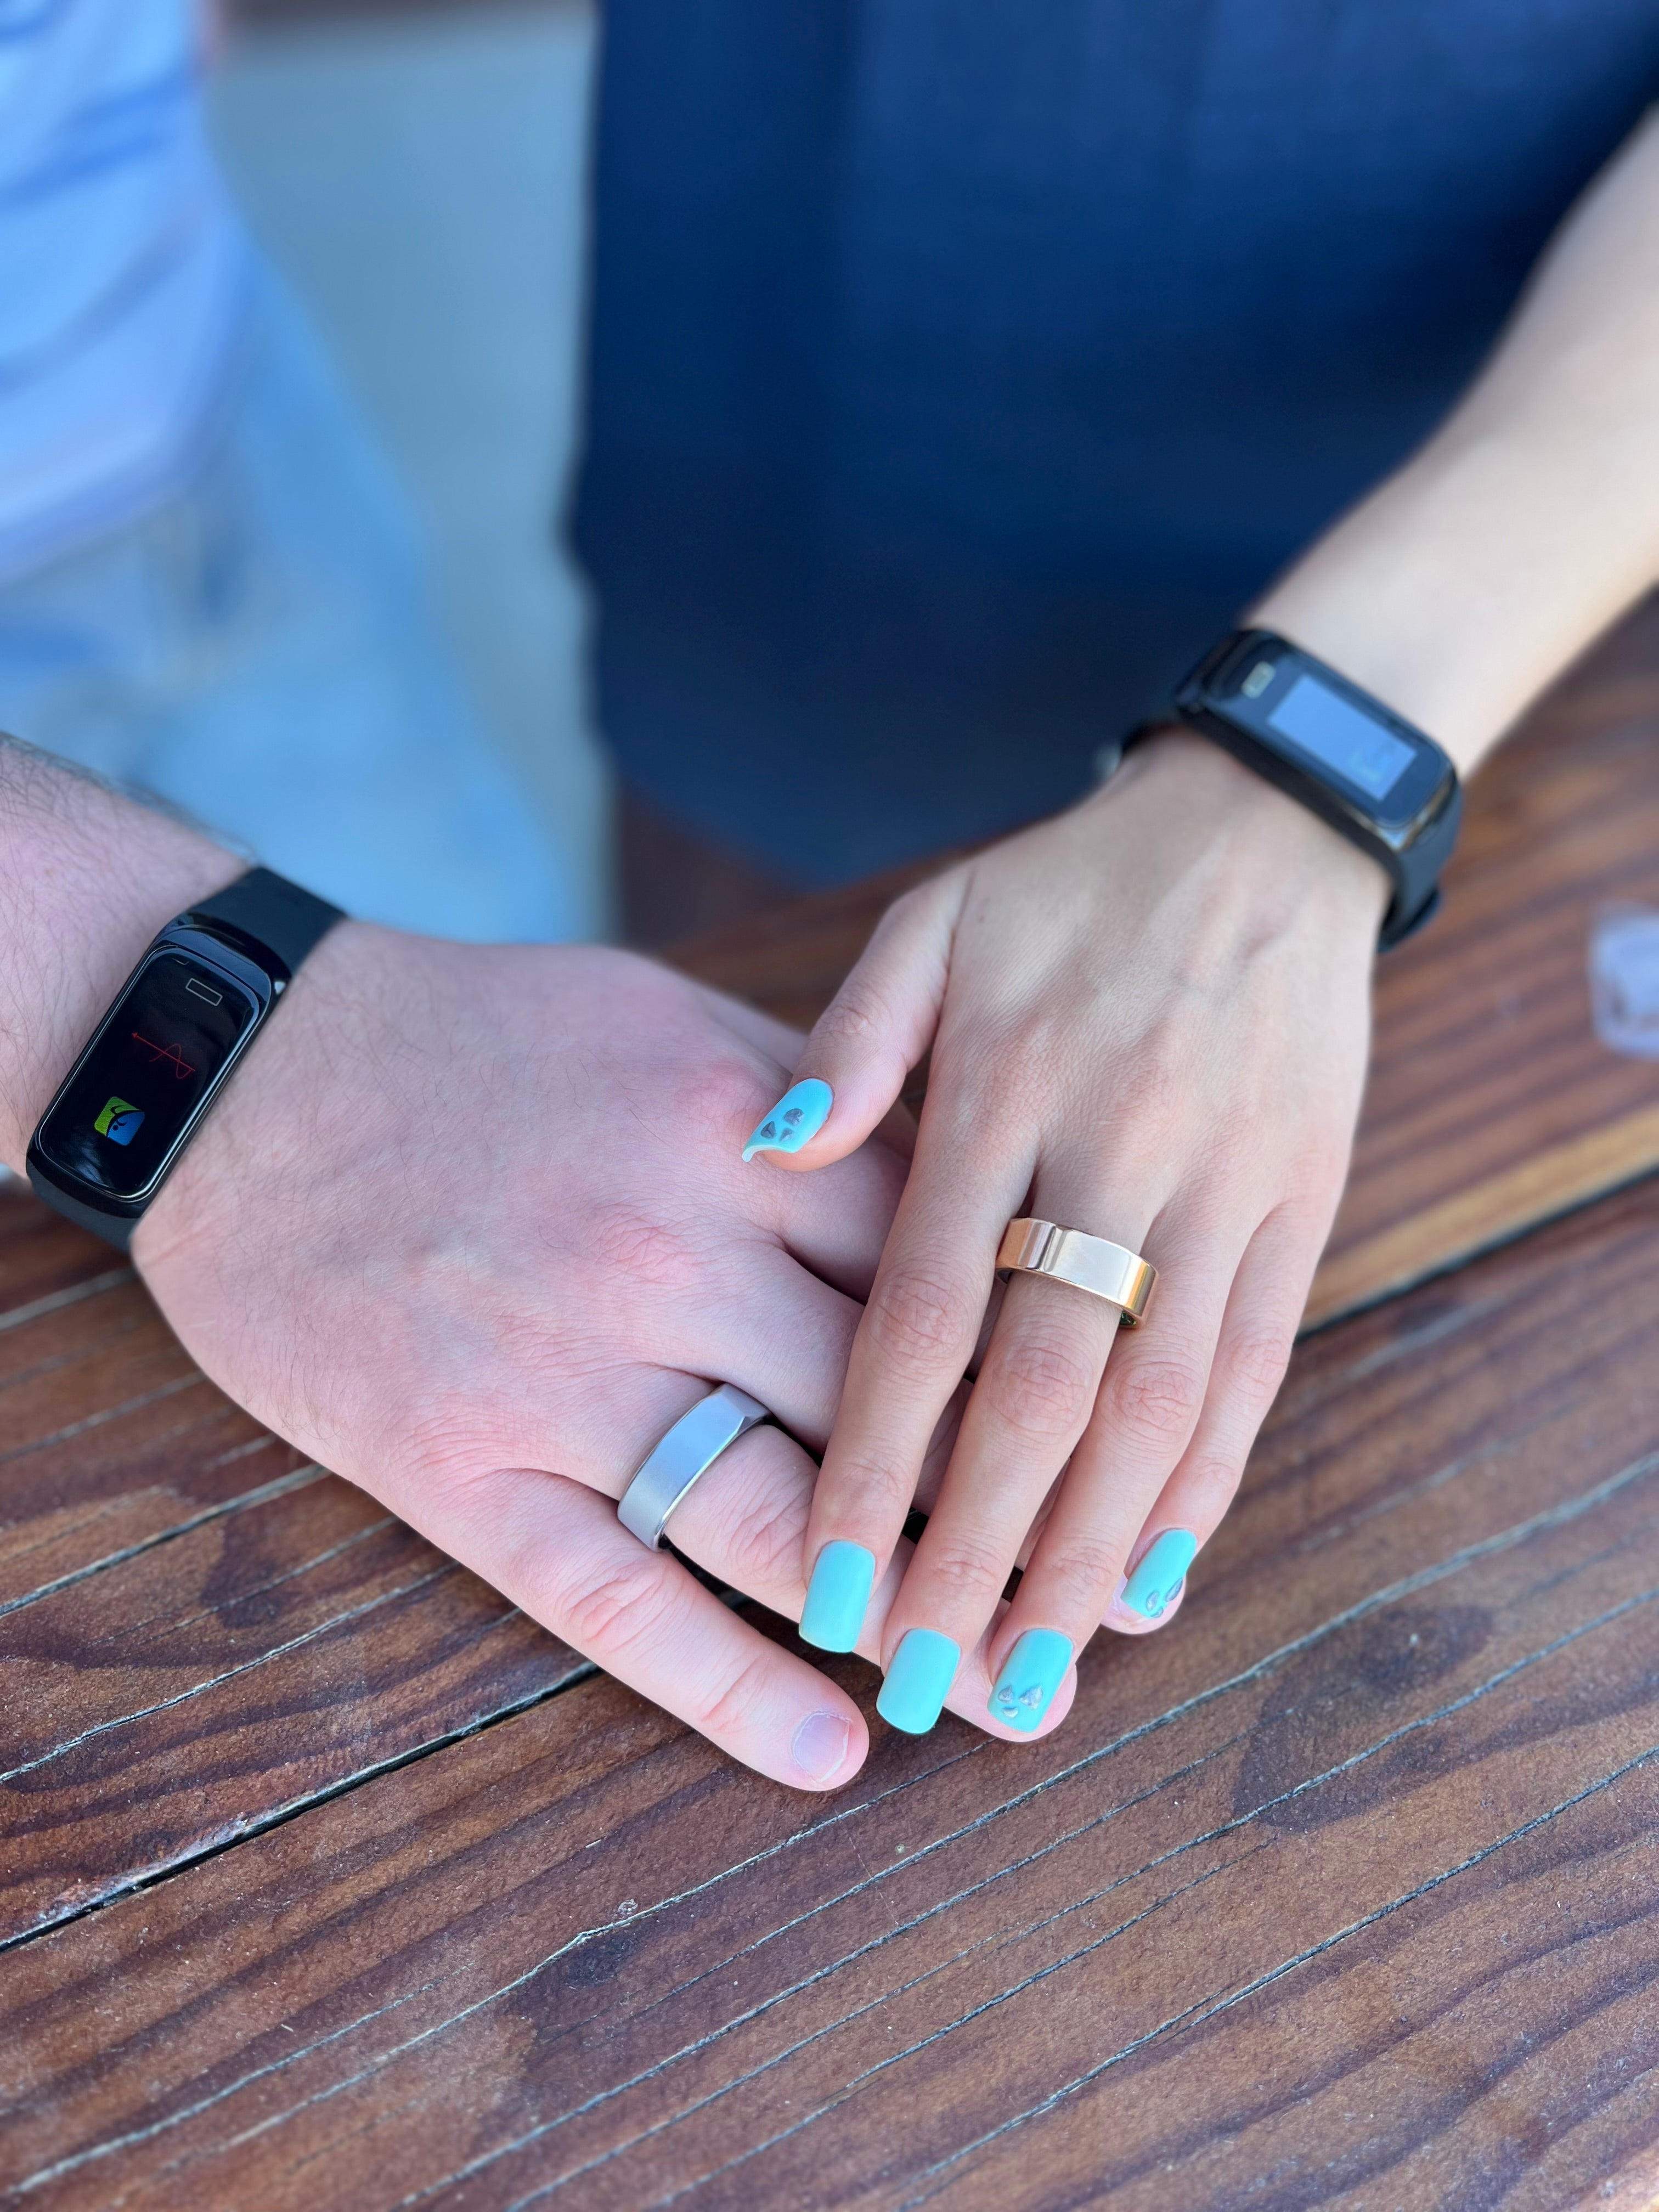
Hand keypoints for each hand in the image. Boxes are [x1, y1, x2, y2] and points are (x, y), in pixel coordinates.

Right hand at [131, 932, 1068, 1787]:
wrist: (247, 1065)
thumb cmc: (483, 1036)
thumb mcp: (671, 1023)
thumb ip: (821, 1104)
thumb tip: (965, 1180)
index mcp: (739, 1137)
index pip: (944, 1272)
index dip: (1049, 1363)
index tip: (1131, 1435)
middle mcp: (665, 1256)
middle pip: (889, 1409)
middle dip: (1012, 1510)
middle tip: (1104, 1598)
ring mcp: (556, 1370)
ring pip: (774, 1518)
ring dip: (906, 1620)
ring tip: (1010, 1700)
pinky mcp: (453, 1464)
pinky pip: (611, 1595)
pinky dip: (724, 1685)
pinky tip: (827, 1750)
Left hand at [745, 730, 1386, 1734]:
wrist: (1263, 829)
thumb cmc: (1069, 887)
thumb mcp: (937, 920)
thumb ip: (849, 1042)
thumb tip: (767, 1157)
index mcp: (1004, 1089)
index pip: (926, 1317)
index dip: (875, 1464)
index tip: (830, 1590)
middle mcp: (1115, 1151)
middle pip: (1042, 1390)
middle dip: (980, 1550)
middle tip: (928, 1682)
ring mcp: (1222, 1185)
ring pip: (1160, 1401)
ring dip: (1095, 1547)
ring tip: (1038, 1671)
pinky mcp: (1299, 1202)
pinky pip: (1254, 1364)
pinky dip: (1209, 1477)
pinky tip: (1156, 1572)